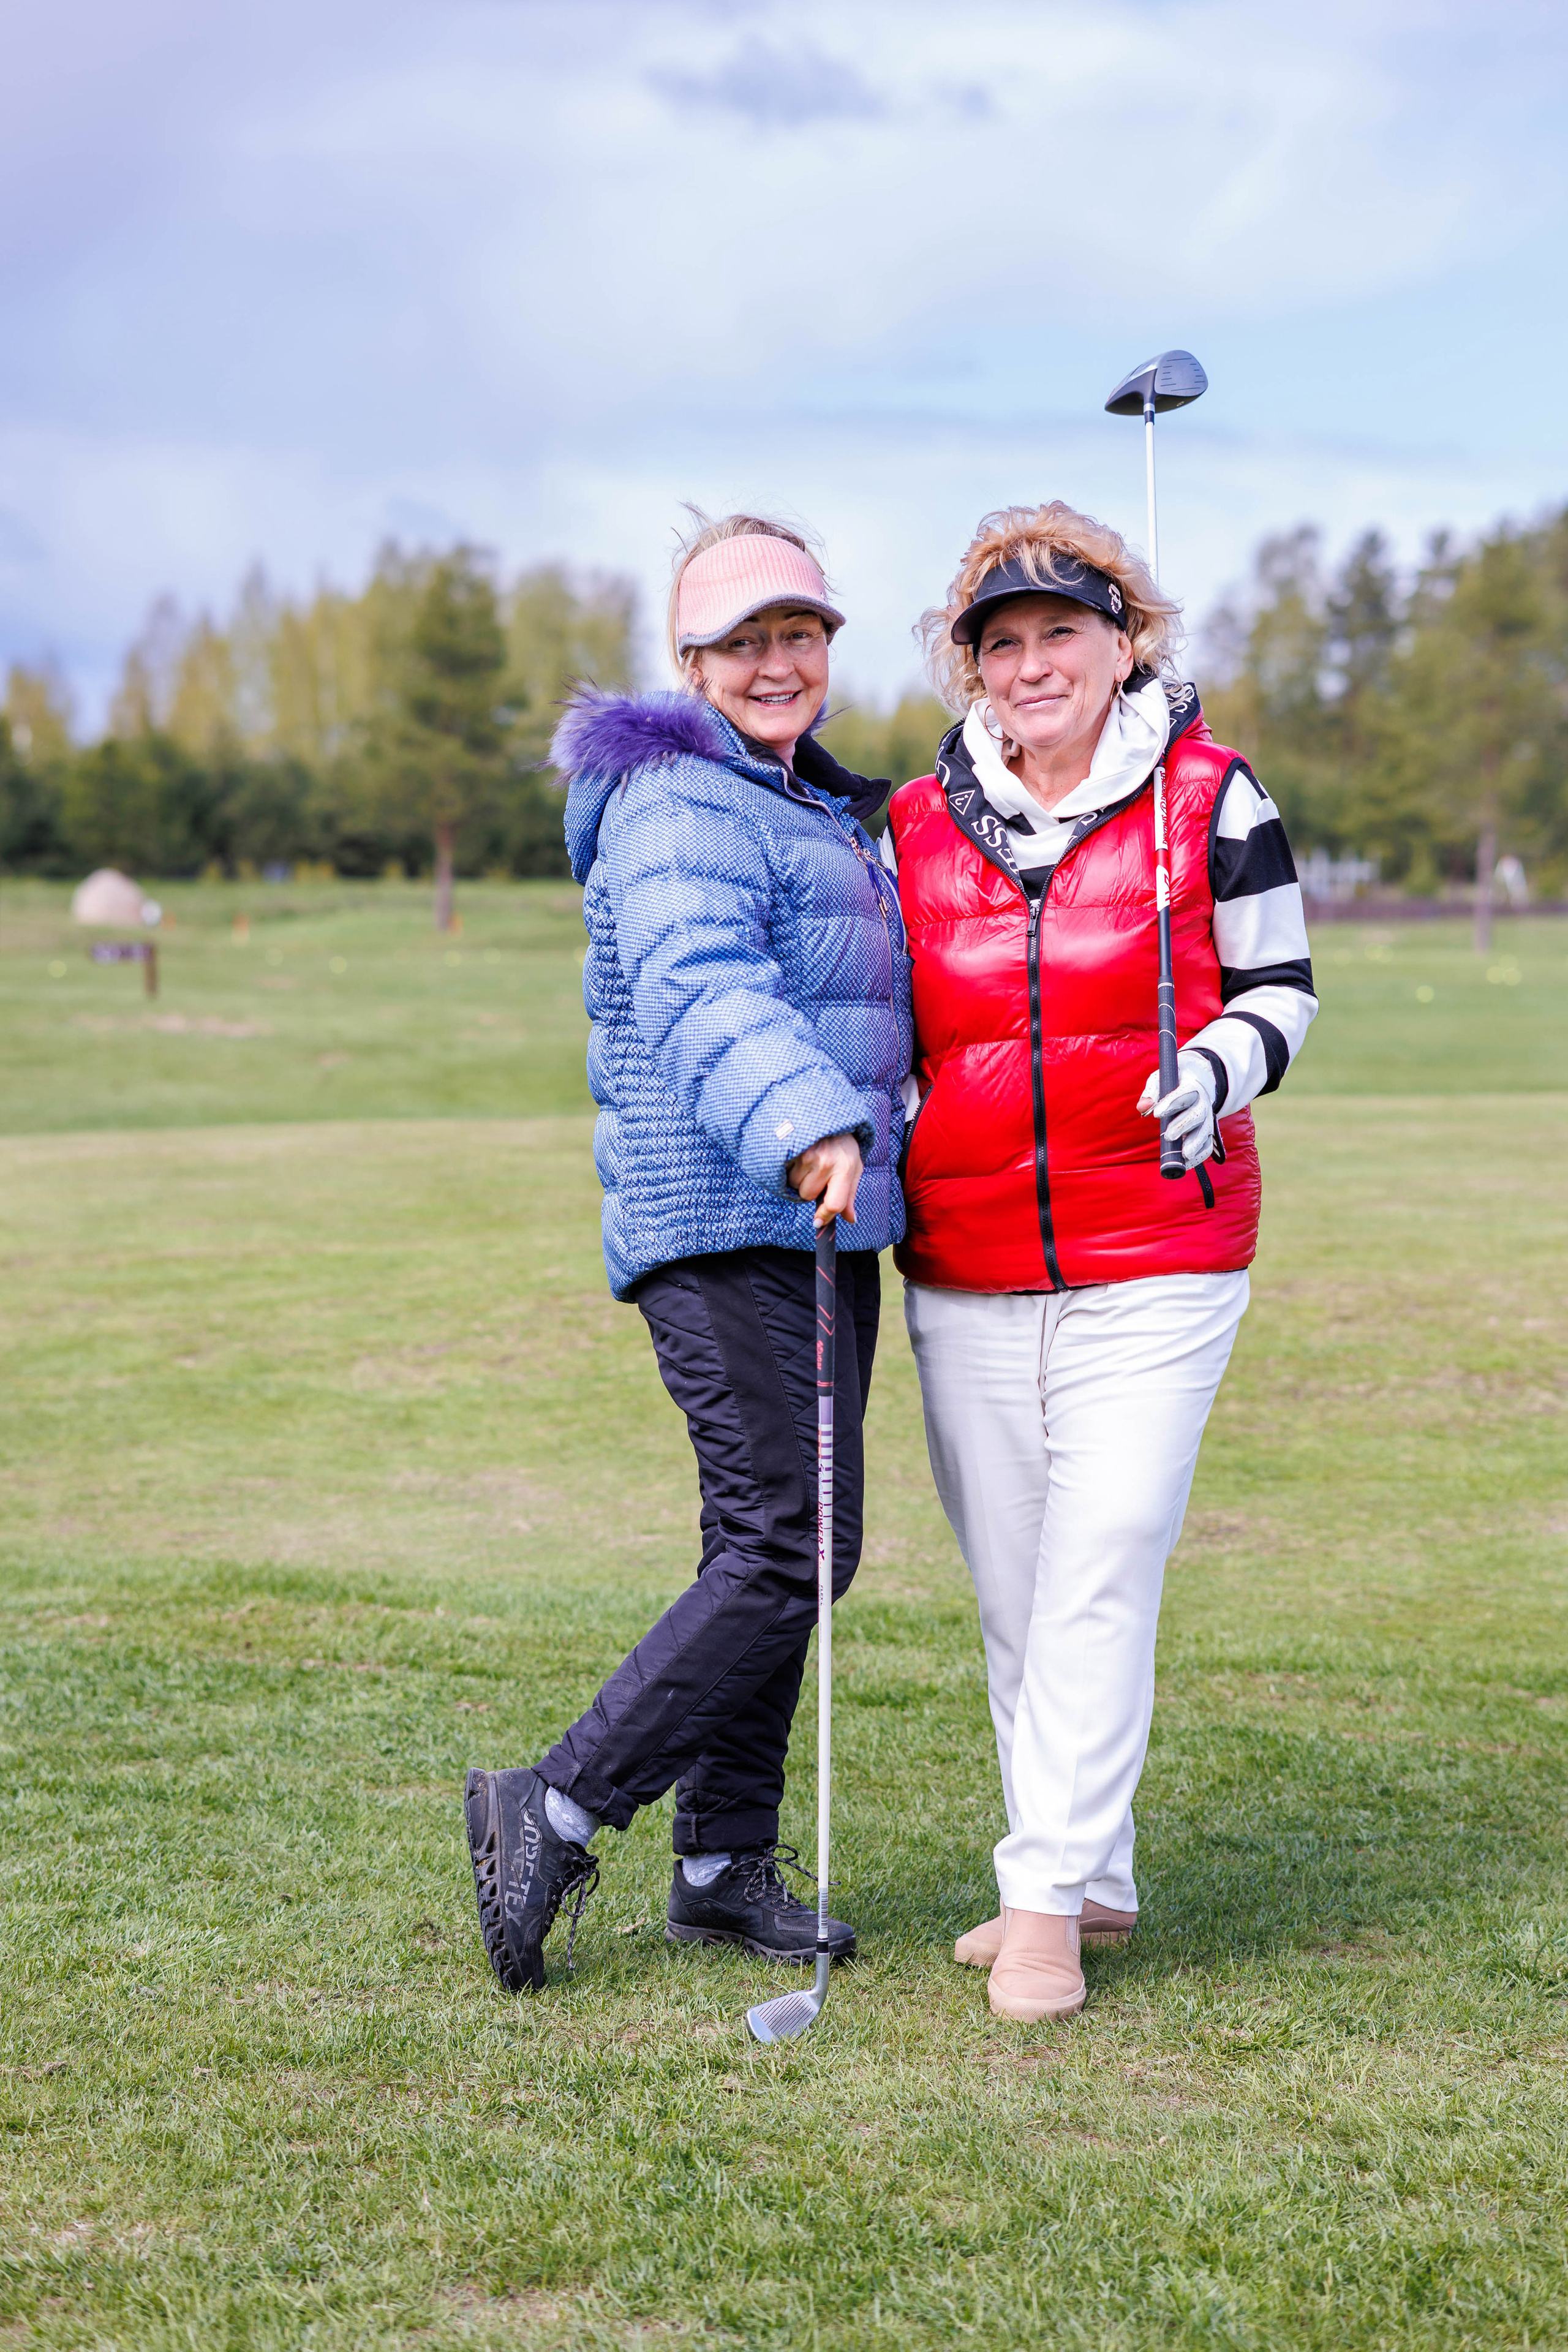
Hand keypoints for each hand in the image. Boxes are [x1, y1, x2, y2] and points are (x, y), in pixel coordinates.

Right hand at [787, 1131, 862, 1228]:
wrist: (826, 1114)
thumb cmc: (842, 1144)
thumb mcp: (852, 1167)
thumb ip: (849, 1195)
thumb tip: (851, 1219)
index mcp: (845, 1168)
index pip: (834, 1204)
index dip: (825, 1216)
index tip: (818, 1222)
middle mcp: (826, 1161)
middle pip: (808, 1195)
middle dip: (810, 1188)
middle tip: (817, 1171)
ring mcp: (806, 1153)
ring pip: (794, 1184)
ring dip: (798, 1177)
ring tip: (808, 1160)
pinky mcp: (790, 1147)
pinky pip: (784, 1172)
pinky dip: (789, 1167)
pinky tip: (798, 1155)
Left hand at [1137, 1050, 1216, 1170]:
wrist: (1199, 1081)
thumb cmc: (1175, 1082)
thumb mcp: (1161, 1080)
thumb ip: (1151, 1092)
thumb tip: (1143, 1107)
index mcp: (1192, 1087)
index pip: (1184, 1094)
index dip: (1171, 1103)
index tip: (1156, 1113)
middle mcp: (1203, 1103)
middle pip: (1197, 1115)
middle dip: (1183, 1126)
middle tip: (1168, 1136)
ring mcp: (1207, 1118)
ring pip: (1205, 1131)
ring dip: (1195, 1143)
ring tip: (1185, 1154)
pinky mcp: (1207, 1132)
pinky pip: (1207, 1145)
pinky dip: (1200, 1155)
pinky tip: (1187, 1162)